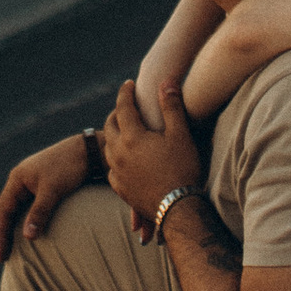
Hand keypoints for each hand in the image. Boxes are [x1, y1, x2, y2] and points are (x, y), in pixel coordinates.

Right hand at [0, 130, 92, 263]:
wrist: (89, 150)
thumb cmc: (69, 168)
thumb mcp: (52, 190)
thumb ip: (39, 213)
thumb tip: (27, 237)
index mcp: (17, 179)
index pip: (3, 211)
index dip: (1, 233)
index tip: (2, 254)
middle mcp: (21, 180)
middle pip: (7, 211)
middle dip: (4, 233)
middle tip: (3, 256)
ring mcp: (32, 182)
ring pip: (18, 209)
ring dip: (14, 227)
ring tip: (13, 247)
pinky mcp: (44, 185)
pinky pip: (29, 206)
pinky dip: (26, 220)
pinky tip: (30, 231)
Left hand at [102, 74, 199, 235]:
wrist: (177, 209)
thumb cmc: (182, 168)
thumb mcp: (180, 135)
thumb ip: (171, 106)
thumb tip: (166, 81)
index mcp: (131, 137)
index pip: (123, 107)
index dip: (126, 93)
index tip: (128, 83)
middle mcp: (118, 153)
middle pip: (110, 126)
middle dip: (116, 112)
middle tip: (124, 105)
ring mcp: (117, 172)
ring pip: (108, 147)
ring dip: (114, 135)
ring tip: (123, 130)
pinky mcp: (120, 188)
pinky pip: (111, 168)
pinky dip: (115, 157)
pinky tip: (123, 159)